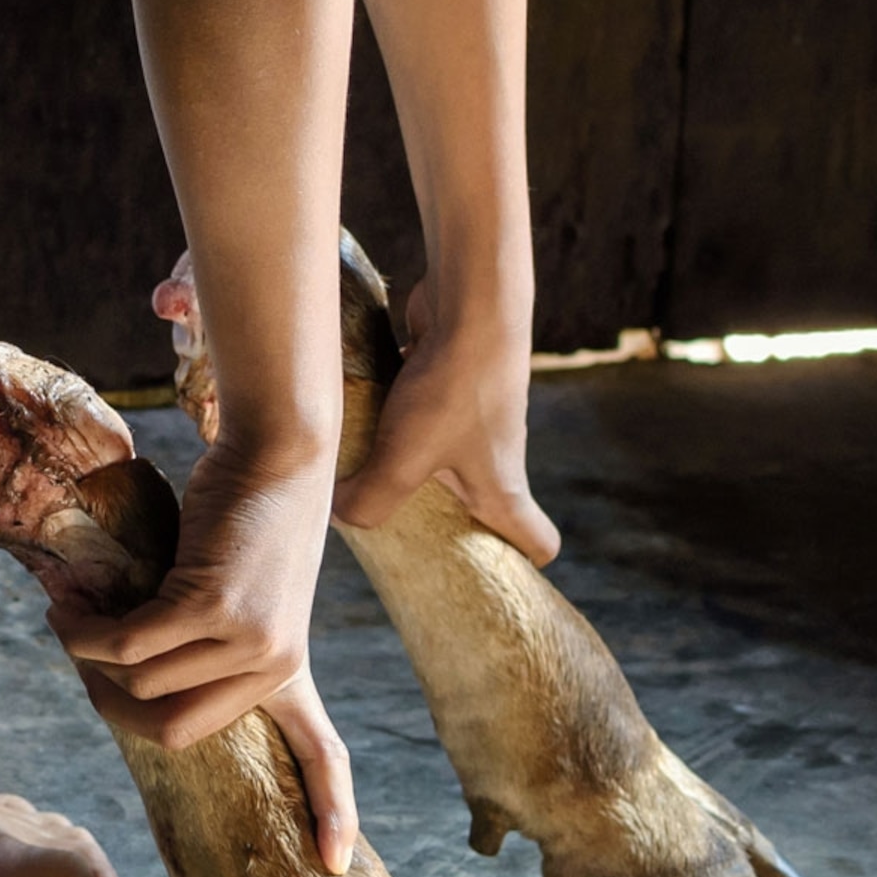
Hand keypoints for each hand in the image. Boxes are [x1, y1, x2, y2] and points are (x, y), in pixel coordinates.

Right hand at [51, 442, 358, 873]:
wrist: (278, 448)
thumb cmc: (251, 507)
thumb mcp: (242, 585)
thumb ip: (204, 633)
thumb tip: (120, 669)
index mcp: (289, 667)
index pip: (321, 753)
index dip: (330, 810)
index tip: (337, 866)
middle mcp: (274, 664)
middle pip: (174, 729)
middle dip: (114, 706)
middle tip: (81, 663)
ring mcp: (248, 639)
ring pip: (143, 684)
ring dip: (89, 661)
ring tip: (66, 624)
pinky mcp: (214, 606)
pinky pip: (130, 644)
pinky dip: (87, 635)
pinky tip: (66, 615)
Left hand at [333, 275, 562, 564]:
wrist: (471, 302)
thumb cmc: (452, 389)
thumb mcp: (402, 459)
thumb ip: (369, 502)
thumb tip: (338, 517)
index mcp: (504, 489)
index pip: (538, 542)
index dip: (519, 564)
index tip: (481, 574)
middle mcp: (498, 455)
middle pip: (484, 504)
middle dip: (444, 520)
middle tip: (398, 529)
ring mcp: (477, 415)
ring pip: (446, 456)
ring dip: (410, 463)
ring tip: (362, 471)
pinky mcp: (451, 379)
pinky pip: (422, 413)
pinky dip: (395, 416)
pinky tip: (355, 415)